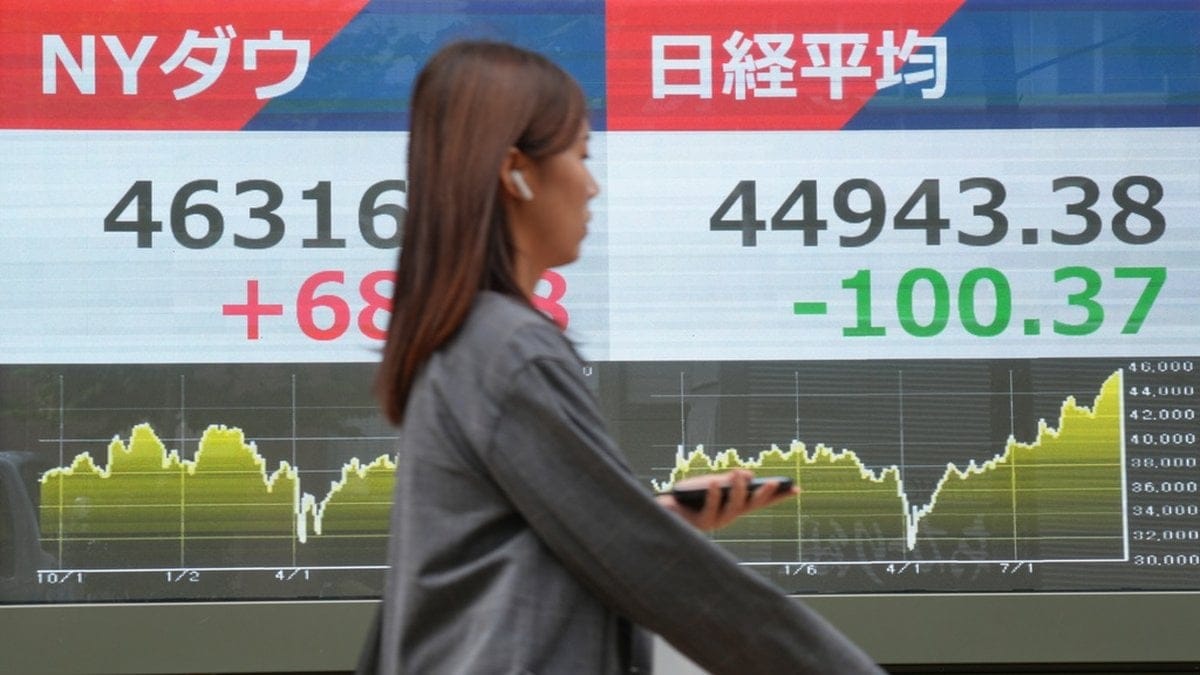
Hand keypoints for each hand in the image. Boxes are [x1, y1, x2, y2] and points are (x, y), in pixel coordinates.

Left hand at [656, 469, 796, 530]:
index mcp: (734, 506)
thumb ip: (730, 480)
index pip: (761, 501)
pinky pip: (709, 509)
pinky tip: (715, 482)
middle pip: (751, 507)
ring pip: (732, 510)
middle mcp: (728, 517)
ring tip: (739, 473)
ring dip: (737, 490)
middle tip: (773, 483)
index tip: (797, 488)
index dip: (779, 496)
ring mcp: (715, 522)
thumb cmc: (689, 495)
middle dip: (762, 496)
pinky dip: (713, 495)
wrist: (662, 507)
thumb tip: (749, 475)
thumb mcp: (713, 483)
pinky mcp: (699, 523)